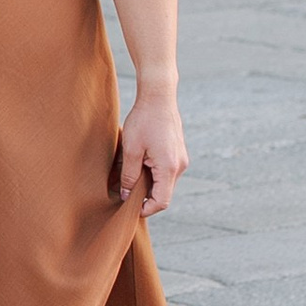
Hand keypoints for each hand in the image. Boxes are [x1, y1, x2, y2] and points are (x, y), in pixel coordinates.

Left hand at [112, 83, 187, 216]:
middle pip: (164, 193)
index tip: (129, 208)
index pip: (161, 202)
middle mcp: (180, 166)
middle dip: (144, 196)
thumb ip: (129, 175)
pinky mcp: (178, 153)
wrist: (159, 96)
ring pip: (164, 182)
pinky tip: (139, 163)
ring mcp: (181, 159)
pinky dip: (153, 173)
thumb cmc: (144, 120)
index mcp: (169, 168)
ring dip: (148, 183)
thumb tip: (125, 194)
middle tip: (124, 191)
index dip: (145, 209)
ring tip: (129, 174)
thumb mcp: (131, 149)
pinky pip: (166, 171)